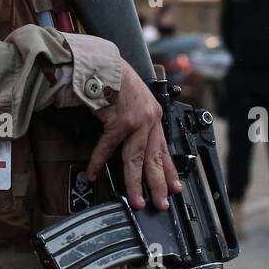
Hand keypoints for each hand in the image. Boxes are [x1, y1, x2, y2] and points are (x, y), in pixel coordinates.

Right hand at [85, 64, 180, 210]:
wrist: (105, 65)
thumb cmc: (118, 80)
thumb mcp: (138, 100)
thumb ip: (141, 120)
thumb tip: (137, 142)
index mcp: (154, 117)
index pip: (164, 150)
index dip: (169, 171)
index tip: (174, 188)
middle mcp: (149, 121)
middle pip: (154, 160)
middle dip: (157, 185)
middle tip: (160, 203)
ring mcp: (135, 123)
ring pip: (136, 160)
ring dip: (134, 183)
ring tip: (135, 200)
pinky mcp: (118, 122)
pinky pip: (107, 148)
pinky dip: (98, 161)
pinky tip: (93, 173)